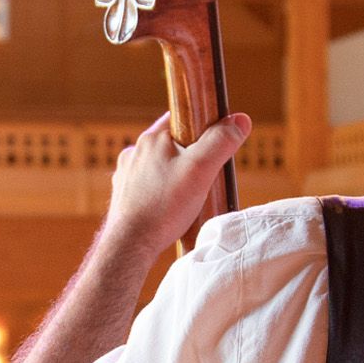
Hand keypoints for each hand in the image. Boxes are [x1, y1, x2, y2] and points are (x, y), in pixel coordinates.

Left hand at [102, 111, 251, 258]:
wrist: (131, 243)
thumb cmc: (165, 206)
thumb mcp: (201, 170)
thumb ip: (220, 142)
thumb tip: (240, 120)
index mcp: (152, 139)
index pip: (180, 119)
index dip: (201, 128)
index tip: (213, 143)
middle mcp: (135, 152)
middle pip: (170, 144)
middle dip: (189, 155)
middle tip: (205, 173)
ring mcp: (126, 174)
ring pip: (158, 166)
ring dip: (173, 175)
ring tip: (187, 194)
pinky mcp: (123, 195)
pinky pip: (147, 186)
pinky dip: (160, 192)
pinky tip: (169, 207)